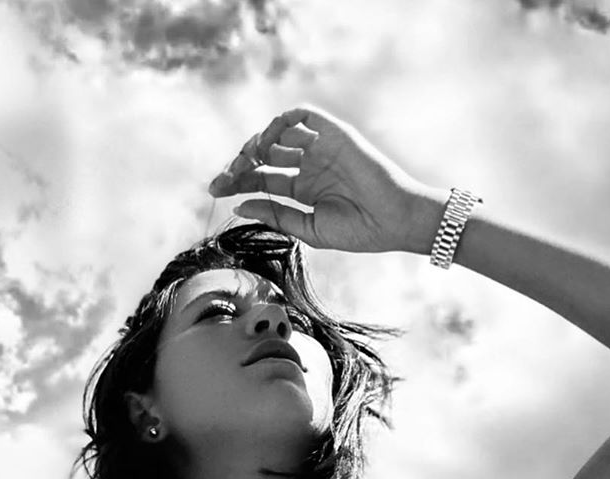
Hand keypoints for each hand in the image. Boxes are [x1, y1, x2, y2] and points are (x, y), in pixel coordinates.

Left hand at [207, 103, 430, 254]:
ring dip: (255, 144)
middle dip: (240, 165)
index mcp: (304, 189)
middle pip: (264, 155)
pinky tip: (265, 143)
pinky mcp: (334, 133)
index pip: (263, 179)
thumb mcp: (309, 228)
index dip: (238, 182)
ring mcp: (321, 147)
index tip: (216, 190)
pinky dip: (279, 123)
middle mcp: (310, 165)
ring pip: (277, 134)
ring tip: (243, 163)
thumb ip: (276, 215)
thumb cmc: (359, 231)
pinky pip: (301, 115)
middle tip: (223, 179)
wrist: (394, 221)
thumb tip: (239, 205)